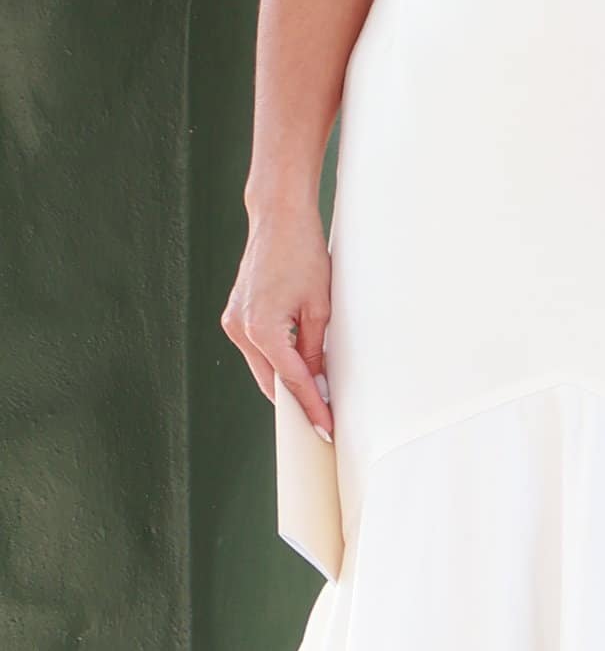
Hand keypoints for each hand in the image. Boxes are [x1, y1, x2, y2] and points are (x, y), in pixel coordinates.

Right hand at [223, 207, 334, 435]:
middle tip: (323, 421)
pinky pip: (257, 351)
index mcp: (262, 330)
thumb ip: (314, 350)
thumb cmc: (304, 256)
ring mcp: (233, 323)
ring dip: (285, 381)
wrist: (278, 221)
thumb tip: (316, 383)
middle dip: (297, 401)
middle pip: (271, 381)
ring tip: (315, 396)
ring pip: (263, 368)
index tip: (326, 428)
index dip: (312, 407)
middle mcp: (240, 330)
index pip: (292, 381)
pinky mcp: (234, 316)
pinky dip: (275, 362)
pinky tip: (295, 369)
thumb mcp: (320, 308)